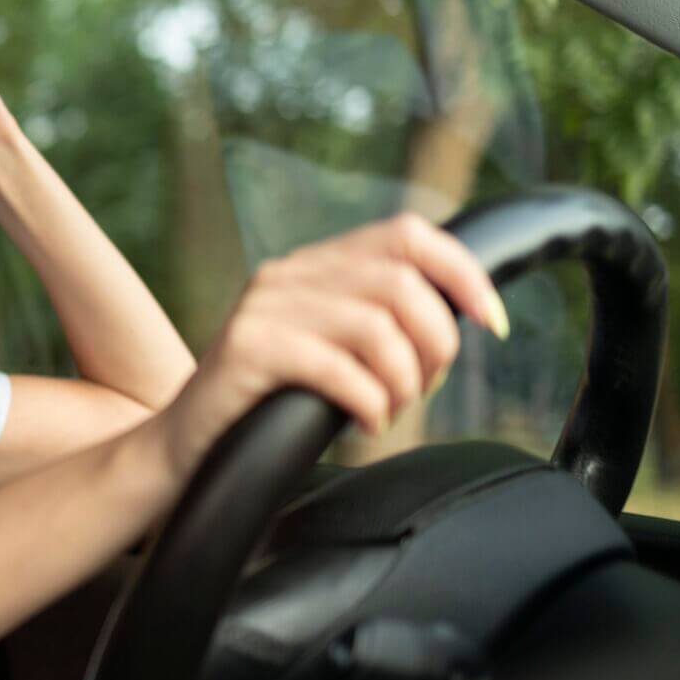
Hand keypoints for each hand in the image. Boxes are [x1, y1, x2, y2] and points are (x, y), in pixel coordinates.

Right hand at [151, 212, 508, 480]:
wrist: (187, 446)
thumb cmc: (270, 406)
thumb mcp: (330, 350)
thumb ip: (377, 320)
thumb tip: (462, 315)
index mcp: (313, 265)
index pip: (407, 233)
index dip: (462, 272)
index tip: (491, 323)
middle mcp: (287, 274)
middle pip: (402, 283)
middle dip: (436, 345)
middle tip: (421, 390)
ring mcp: (262, 307)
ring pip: (377, 326)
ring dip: (404, 381)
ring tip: (389, 410)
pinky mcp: (247, 348)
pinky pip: (338, 367)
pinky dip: (370, 402)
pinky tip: (365, 424)